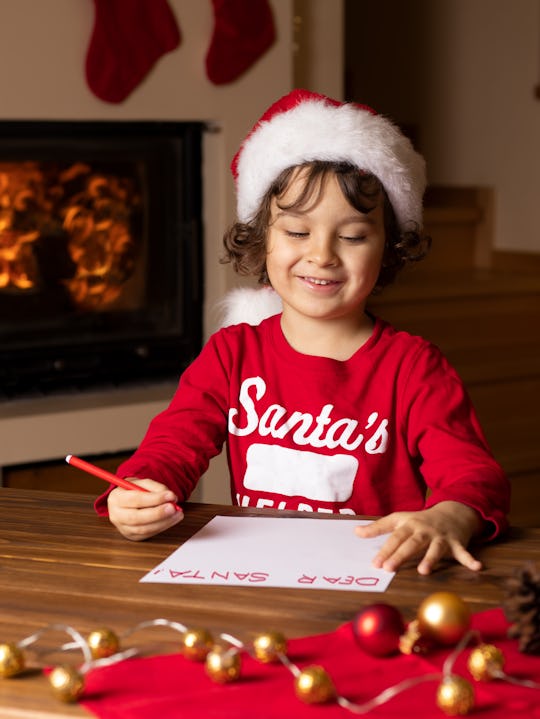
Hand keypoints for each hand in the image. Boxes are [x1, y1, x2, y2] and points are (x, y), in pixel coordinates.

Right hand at [107, 477, 182, 540]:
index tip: (170, 495)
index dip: (154, 499)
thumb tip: (171, 497)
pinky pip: (148, 534)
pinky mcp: (132, 536)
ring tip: (177, 513)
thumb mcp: (142, 483)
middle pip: (137, 518)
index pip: (135, 499)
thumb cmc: (134, 490)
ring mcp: (123, 528)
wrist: (125, 501)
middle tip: (173, 507)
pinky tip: (172, 519)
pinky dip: (163, 527)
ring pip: (144, 529)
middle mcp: (116, 515)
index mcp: (116, 498)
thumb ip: (156, 488)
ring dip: (164, 522)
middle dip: (157, 513)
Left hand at [355, 501, 482, 574]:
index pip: (395, 538)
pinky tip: (477, 567)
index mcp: (409, 525)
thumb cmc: (420, 520)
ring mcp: (441, 537)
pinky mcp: (457, 543)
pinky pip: (464, 552)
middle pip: (411, 544)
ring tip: (424, 571)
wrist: (451, 511)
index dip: (385, 550)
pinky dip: (470, 559)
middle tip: (389, 568)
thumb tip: (356, 532)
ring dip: (431, 559)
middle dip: (400, 555)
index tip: (375, 563)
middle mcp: (424, 530)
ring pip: (435, 548)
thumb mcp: (399, 519)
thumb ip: (378, 528)